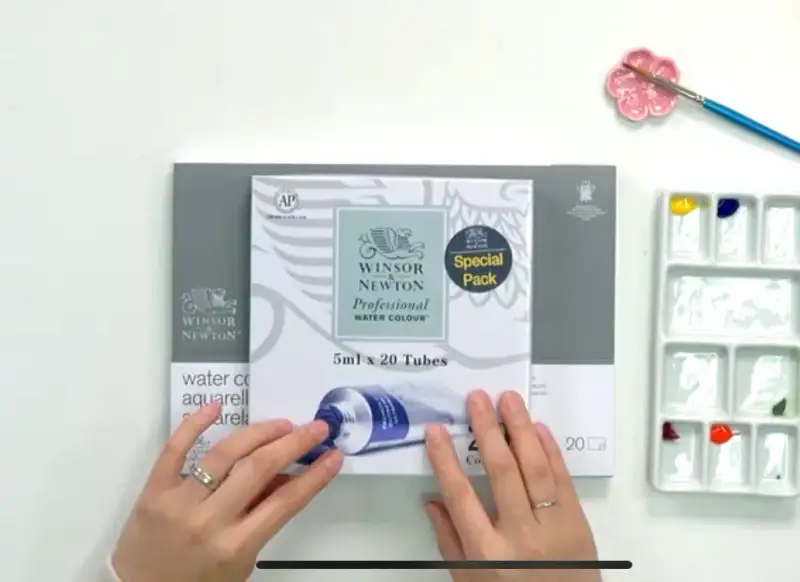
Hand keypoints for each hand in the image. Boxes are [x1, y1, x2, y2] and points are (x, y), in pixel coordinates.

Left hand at [112, 402, 342, 581]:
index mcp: (236, 546)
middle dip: (294, 444)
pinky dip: (194, 425)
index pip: (285, 503)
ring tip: (281, 424)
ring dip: (258, 432)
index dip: (314, 476)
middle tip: (315, 427)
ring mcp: (179, 502)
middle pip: (259, 469)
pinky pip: (173, 450)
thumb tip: (289, 478)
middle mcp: (210, 521)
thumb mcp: (240, 562)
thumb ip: (262, 520)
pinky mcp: (153, 491)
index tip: (334, 455)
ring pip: (224, 454)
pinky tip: (217, 406)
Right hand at [424, 391, 598, 581]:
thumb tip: (431, 500)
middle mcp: (520, 536)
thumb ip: (450, 541)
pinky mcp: (578, 523)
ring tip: (509, 400)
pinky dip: (550, 451)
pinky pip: (563, 479)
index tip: (435, 431)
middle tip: (477, 397)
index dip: (445, 460)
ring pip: (535, 469)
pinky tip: (538, 428)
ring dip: (521, 429)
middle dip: (487, 430)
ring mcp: (553, 528)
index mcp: (486, 552)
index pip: (460, 496)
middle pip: (501, 472)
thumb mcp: (470, 580)